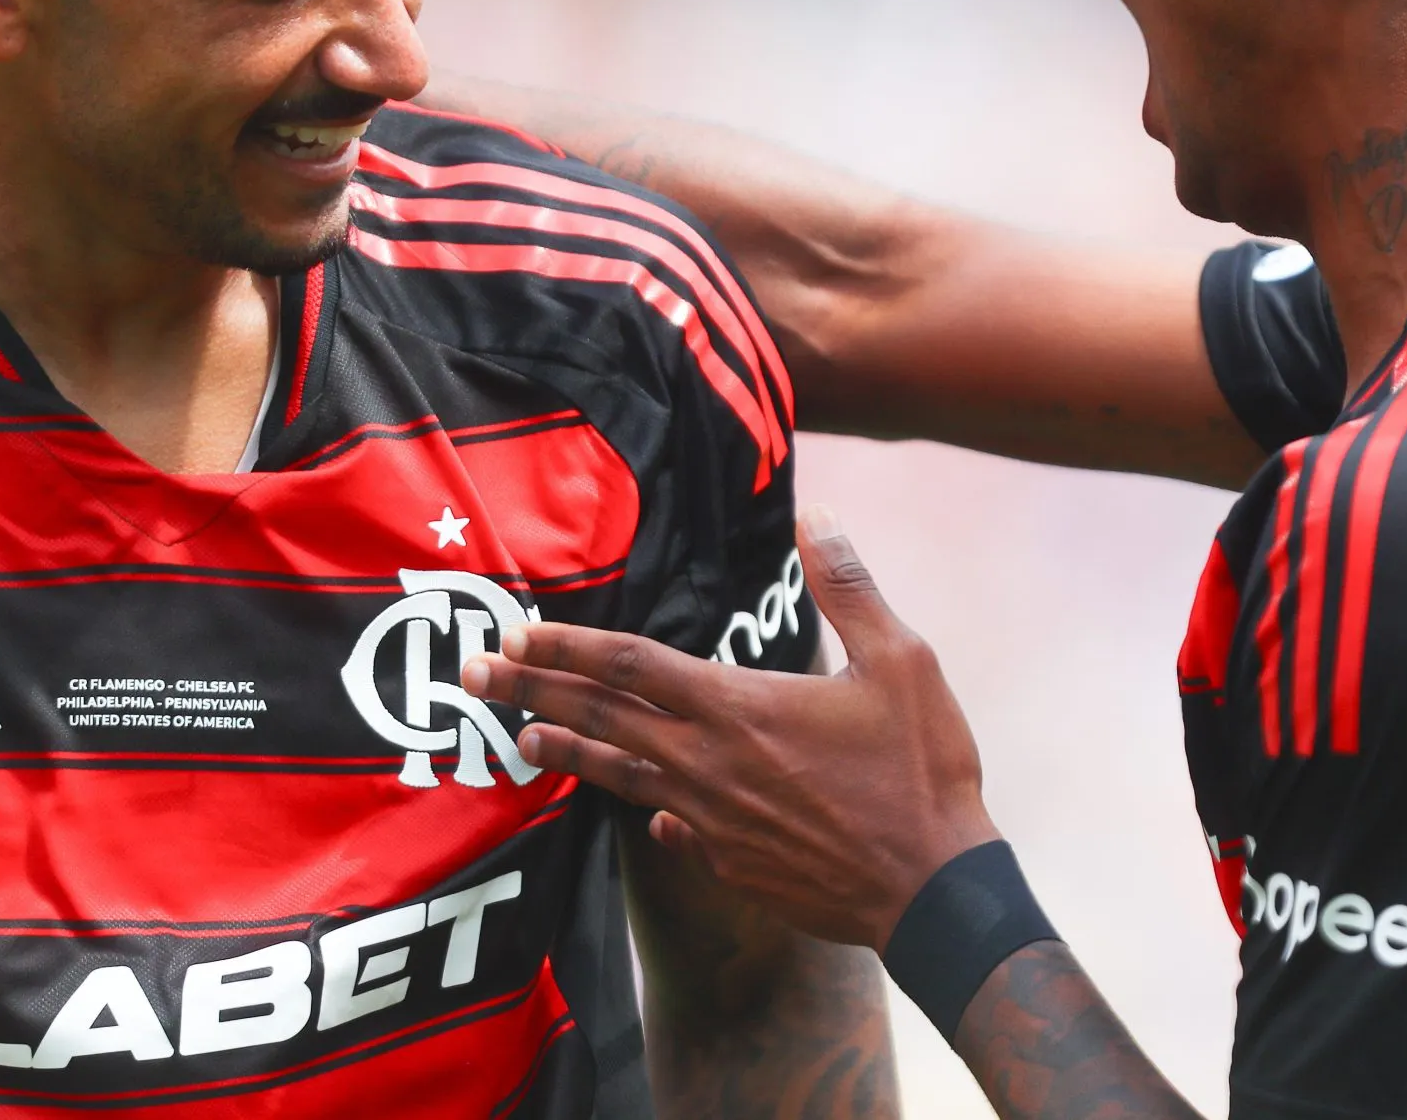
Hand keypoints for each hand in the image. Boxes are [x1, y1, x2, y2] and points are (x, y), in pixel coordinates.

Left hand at [460, 506, 999, 951]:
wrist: (932, 891)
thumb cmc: (920, 769)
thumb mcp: (902, 660)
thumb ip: (849, 587)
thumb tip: (818, 517)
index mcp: (741, 706)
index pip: (632, 663)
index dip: (569, 643)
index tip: (517, 629)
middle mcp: (710, 763)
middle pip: (605, 716)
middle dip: (534, 689)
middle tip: (474, 674)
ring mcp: (715, 820)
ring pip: (624, 775)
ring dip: (569, 748)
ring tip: (521, 736)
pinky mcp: (732, 863)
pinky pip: (673, 827)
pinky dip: (650, 810)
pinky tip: (644, 813)